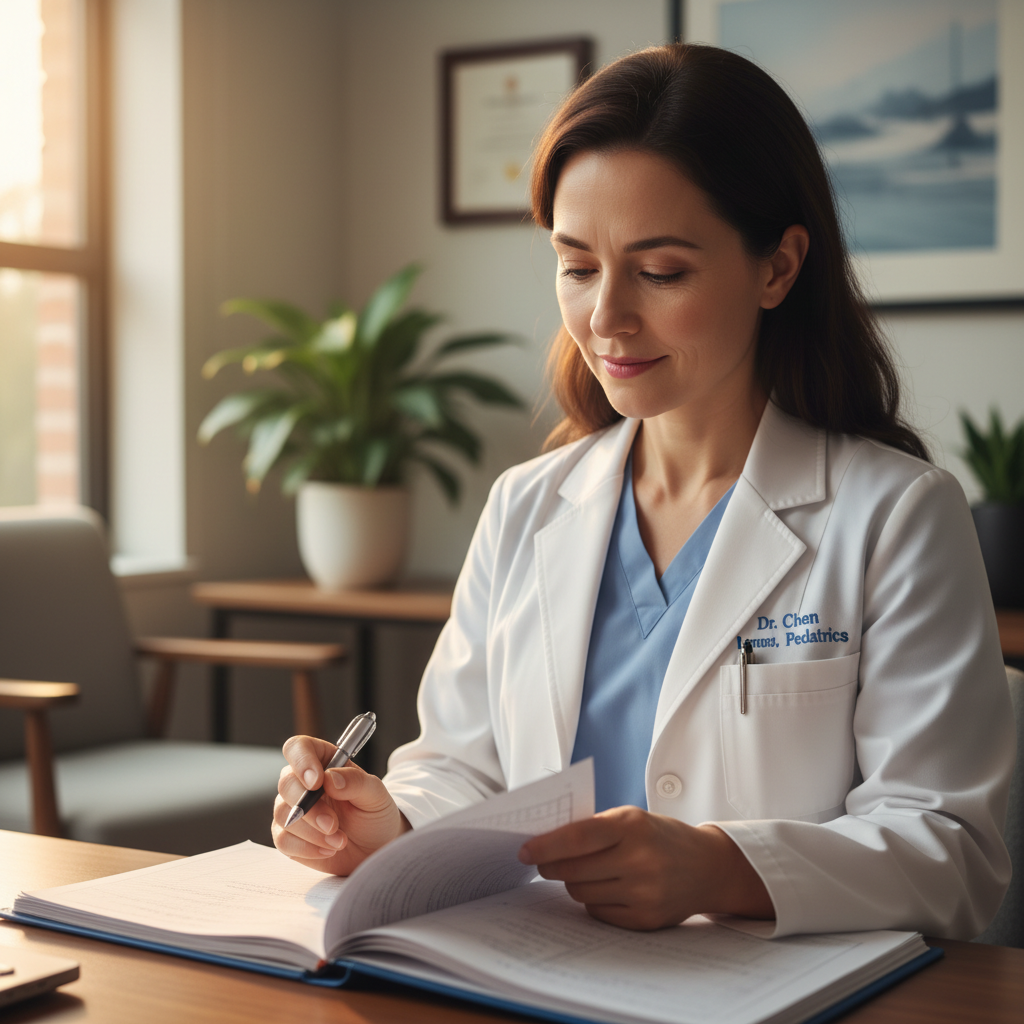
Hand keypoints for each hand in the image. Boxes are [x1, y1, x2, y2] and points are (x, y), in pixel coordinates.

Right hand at [272, 734, 409, 874]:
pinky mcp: (288, 836)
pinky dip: (307, 848)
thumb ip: (356, 782)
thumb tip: (330, 778)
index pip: (298, 748)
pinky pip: (282, 840)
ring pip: (283, 814)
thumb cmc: (374, 815)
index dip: (302, 761)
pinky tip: (328, 849)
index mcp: (323, 761)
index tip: (317, 782)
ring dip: (312, 832)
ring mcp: (292, 809)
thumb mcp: (376, 795)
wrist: (373, 849)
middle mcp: (302, 782)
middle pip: (286, 784)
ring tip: (340, 841)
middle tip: (333, 825)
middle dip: (310, 808)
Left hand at [518, 806, 773, 929]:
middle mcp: (639, 860)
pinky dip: (593, 900)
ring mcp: (644, 893)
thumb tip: (545, 842)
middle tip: (545, 861)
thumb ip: (594, 828)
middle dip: (552, 866)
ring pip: (581, 893)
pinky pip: (598, 912)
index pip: (577, 838)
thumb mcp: (632, 818)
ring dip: (573, 883)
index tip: (524, 850)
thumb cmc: (660, 836)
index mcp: (632, 826)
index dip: (546, 846)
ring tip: (582, 871)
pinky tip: (605, 887)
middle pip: (573, 870)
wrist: (708, 866)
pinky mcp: (646, 919)